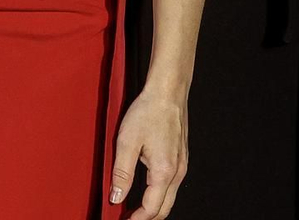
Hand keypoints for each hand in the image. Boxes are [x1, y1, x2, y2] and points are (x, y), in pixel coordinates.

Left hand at [109, 83, 187, 218]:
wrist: (168, 92)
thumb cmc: (148, 112)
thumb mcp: (126, 142)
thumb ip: (121, 174)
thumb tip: (116, 198)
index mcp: (164, 172)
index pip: (151, 209)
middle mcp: (177, 172)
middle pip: (164, 209)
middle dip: (147, 218)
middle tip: (128, 218)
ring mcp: (182, 166)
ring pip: (169, 198)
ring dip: (153, 208)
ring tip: (133, 209)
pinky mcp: (181, 159)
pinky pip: (172, 186)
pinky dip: (160, 195)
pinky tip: (146, 190)